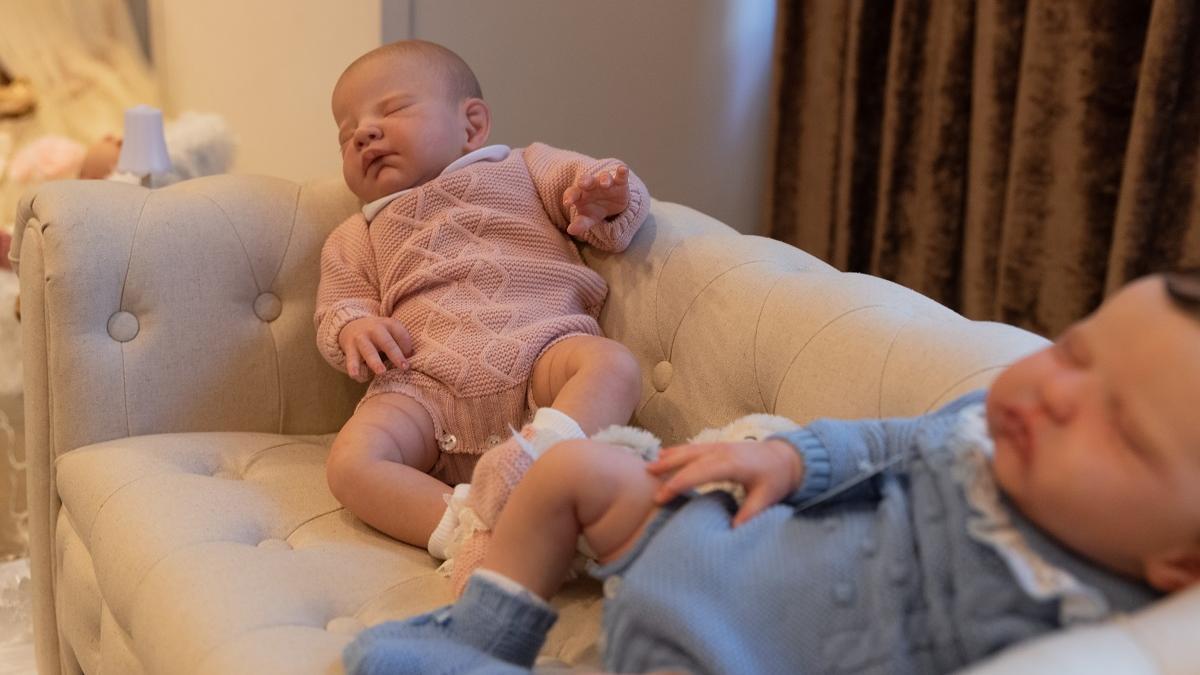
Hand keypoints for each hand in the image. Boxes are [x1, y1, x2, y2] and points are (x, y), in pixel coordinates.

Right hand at [338, 316, 413, 381]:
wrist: (350, 325)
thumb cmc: (378, 334)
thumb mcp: (390, 332)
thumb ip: (400, 342)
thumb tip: (412, 356)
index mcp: (388, 324)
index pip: (401, 333)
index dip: (407, 345)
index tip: (410, 357)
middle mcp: (374, 329)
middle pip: (386, 342)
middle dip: (395, 354)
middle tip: (404, 367)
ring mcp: (361, 338)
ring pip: (368, 351)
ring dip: (375, 361)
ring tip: (381, 372)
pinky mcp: (350, 348)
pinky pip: (351, 359)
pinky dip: (353, 367)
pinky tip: (356, 375)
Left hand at [562, 165, 630, 236]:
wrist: (612, 205)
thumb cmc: (595, 210)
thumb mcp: (588, 219)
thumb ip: (580, 224)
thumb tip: (571, 230)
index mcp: (580, 193)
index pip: (572, 192)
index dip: (569, 196)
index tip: (567, 203)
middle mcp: (592, 185)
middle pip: (587, 180)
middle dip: (585, 181)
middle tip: (583, 184)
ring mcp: (605, 182)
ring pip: (604, 177)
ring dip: (604, 179)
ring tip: (605, 184)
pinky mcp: (620, 183)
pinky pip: (621, 175)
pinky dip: (622, 172)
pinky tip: (623, 170)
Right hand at [646, 439, 803, 526]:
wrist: (788, 457)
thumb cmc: (776, 479)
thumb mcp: (767, 498)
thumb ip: (749, 514)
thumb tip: (731, 531)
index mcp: (733, 464)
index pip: (700, 473)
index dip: (679, 483)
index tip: (661, 496)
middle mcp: (723, 451)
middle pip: (689, 458)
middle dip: (667, 467)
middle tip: (646, 477)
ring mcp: (720, 445)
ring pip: (689, 449)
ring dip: (669, 457)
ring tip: (648, 466)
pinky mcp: (718, 445)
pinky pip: (694, 447)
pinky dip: (677, 452)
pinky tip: (664, 456)